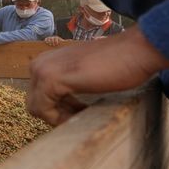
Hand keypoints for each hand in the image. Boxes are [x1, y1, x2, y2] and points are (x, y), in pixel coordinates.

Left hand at [27, 26, 168, 125]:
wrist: (134, 50)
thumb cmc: (115, 62)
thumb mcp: (80, 74)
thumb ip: (66, 85)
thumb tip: (59, 107)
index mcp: (44, 61)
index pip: (38, 96)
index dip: (57, 109)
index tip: (78, 110)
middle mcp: (38, 64)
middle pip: (35, 103)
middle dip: (56, 113)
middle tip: (81, 113)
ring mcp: (42, 70)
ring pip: (37, 109)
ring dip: (59, 117)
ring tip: (83, 113)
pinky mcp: (51, 80)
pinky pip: (44, 110)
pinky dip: (60, 118)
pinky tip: (82, 113)